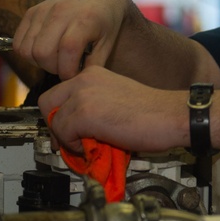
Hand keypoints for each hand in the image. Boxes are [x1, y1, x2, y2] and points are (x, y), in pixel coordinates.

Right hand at [13, 0, 131, 79]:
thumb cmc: (106, 24)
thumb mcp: (108, 44)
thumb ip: (93, 65)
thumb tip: (74, 83)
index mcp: (85, 18)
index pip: (68, 50)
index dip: (68, 71)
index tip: (75, 75)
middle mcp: (61, 11)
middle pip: (42, 52)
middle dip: (53, 68)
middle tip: (66, 67)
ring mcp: (43, 9)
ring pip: (27, 49)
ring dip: (39, 62)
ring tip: (56, 59)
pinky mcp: (31, 12)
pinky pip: (18, 42)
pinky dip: (28, 53)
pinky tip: (46, 51)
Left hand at [37, 66, 185, 153]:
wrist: (172, 115)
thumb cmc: (153, 113)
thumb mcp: (115, 101)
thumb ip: (93, 108)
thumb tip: (74, 130)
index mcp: (93, 74)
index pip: (59, 92)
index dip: (60, 115)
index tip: (69, 131)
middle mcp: (85, 79)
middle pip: (47, 102)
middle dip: (55, 125)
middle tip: (70, 140)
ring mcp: (84, 94)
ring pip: (53, 120)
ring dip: (66, 138)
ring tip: (86, 146)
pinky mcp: (85, 112)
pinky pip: (63, 132)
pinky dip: (73, 146)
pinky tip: (93, 147)